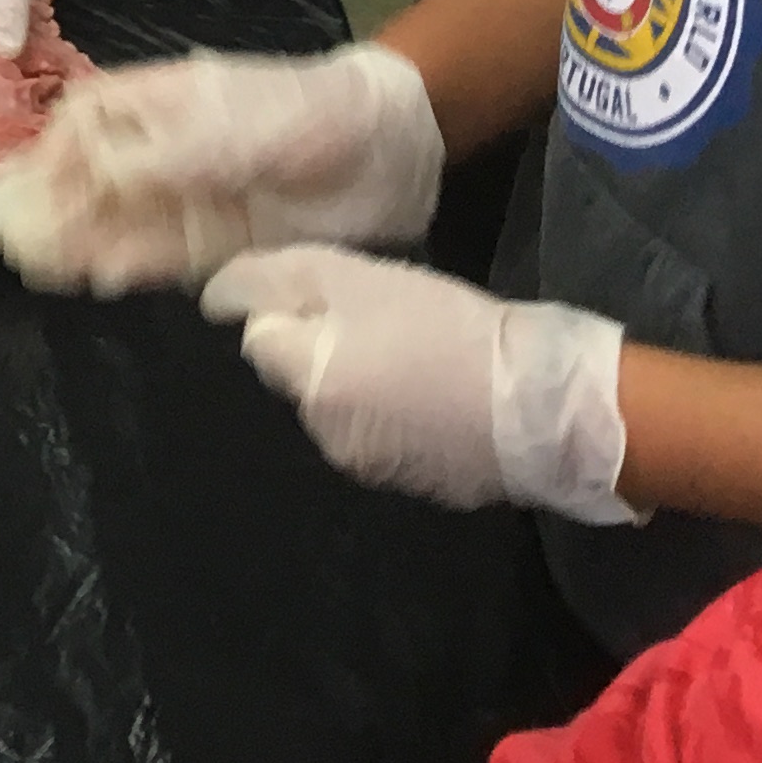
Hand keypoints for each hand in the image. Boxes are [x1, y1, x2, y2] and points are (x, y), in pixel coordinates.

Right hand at [0, 42, 441, 294]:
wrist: (390, 149)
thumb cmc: (308, 112)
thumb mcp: (236, 122)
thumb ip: (169, 152)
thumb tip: (97, 175)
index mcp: (160, 103)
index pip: (86, 121)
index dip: (51, 150)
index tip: (20, 180)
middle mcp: (163, 152)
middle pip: (91, 177)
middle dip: (50, 203)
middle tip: (8, 236)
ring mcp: (188, 199)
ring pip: (116, 221)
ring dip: (76, 241)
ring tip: (33, 264)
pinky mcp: (216, 243)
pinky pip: (157, 256)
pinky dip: (124, 265)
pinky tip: (90, 278)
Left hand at [203, 244, 639, 522]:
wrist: (544, 406)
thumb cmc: (451, 329)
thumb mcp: (364, 280)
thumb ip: (284, 282)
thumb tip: (217, 300)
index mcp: (309, 383)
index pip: (260, 337)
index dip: (294, 307)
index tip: (339, 295)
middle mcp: (324, 434)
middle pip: (297, 372)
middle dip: (322, 344)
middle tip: (386, 317)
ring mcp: (368, 466)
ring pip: (337, 403)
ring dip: (357, 378)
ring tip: (418, 352)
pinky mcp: (412, 482)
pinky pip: (379, 433)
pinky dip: (393, 411)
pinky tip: (437, 391)